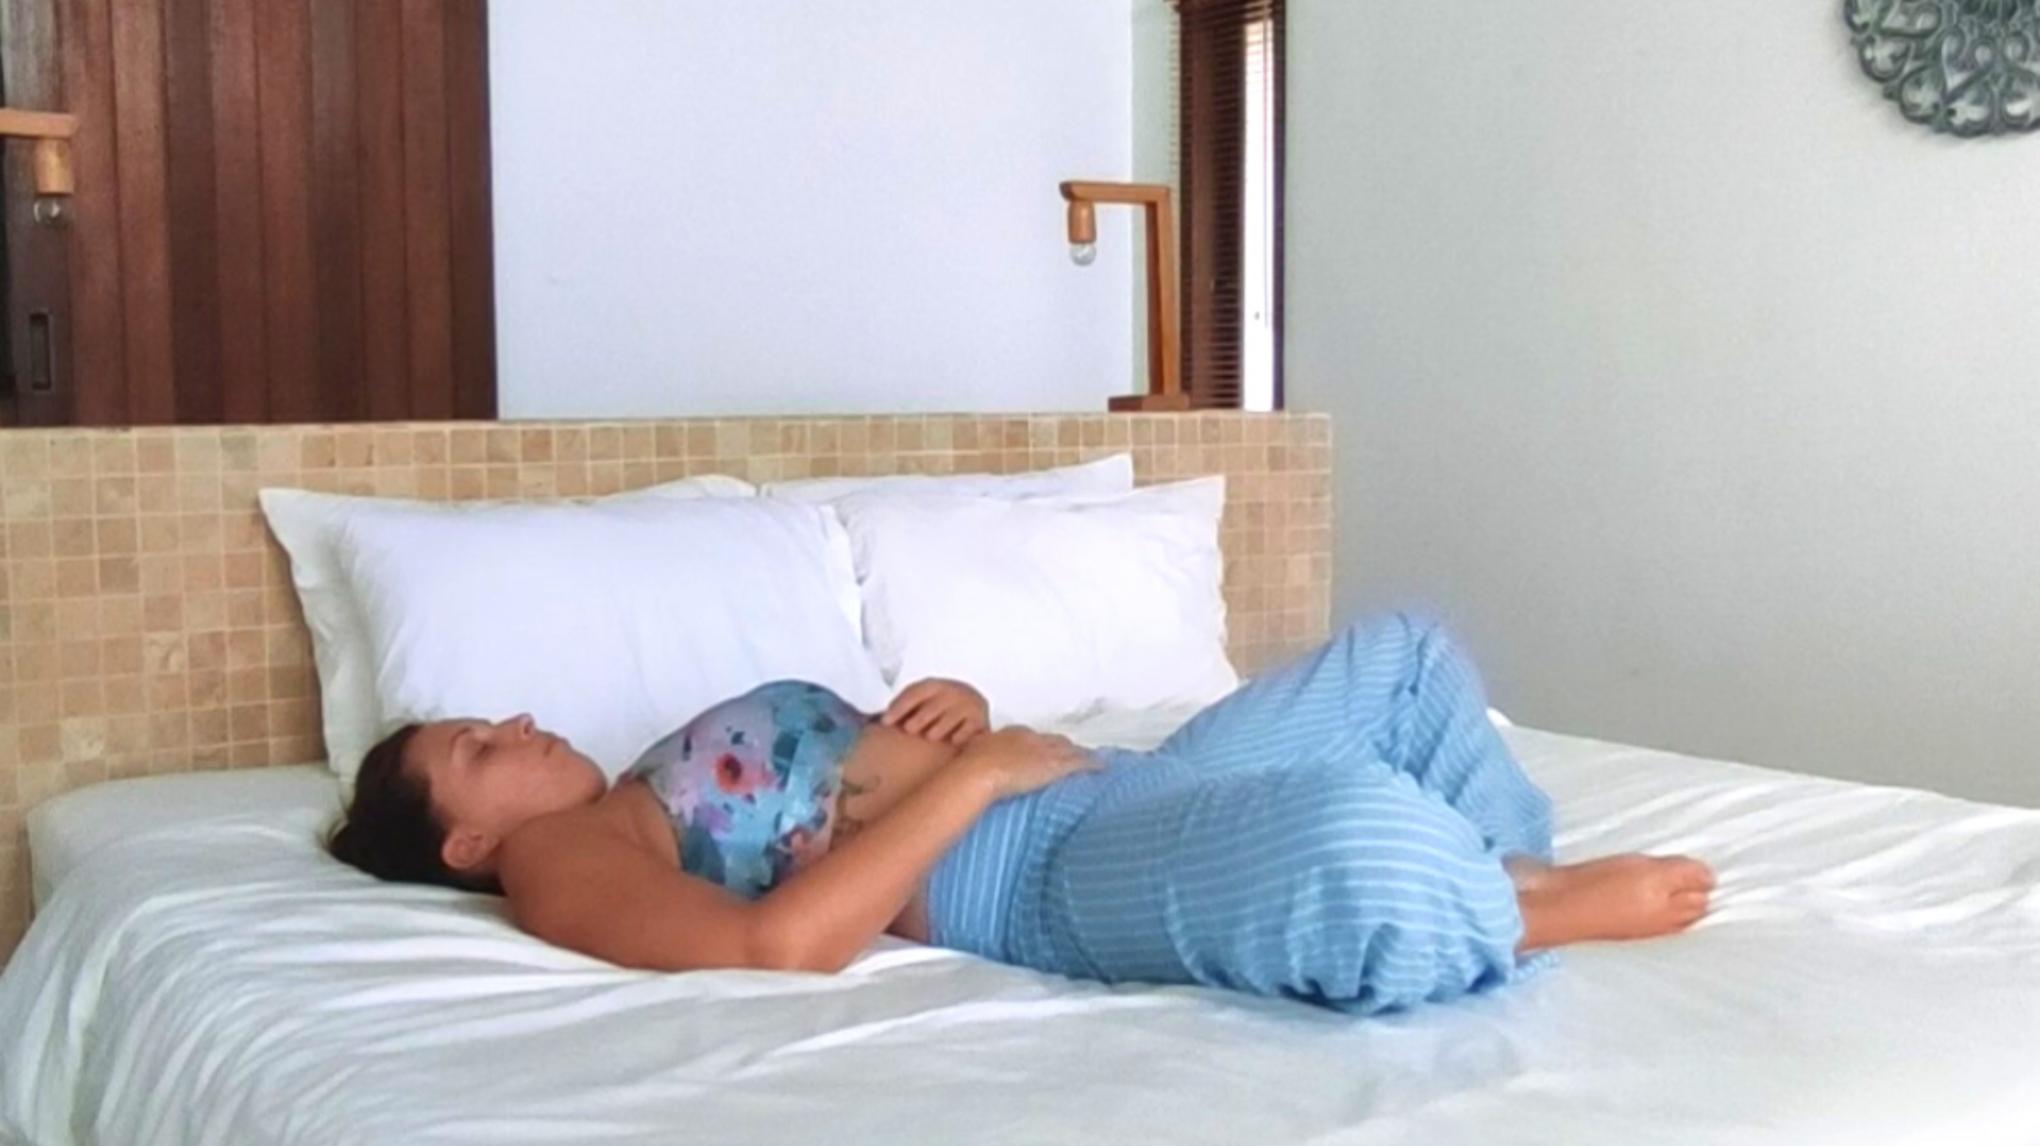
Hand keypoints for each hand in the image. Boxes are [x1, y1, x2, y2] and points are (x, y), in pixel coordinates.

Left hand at [881, 679, 989, 744]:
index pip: (916, 692)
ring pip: (953, 715)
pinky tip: (953, 742)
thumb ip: (900, 709)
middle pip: (935, 703)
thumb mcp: (921, 702)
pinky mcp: (981, 721)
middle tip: (909, 729)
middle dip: (921, 716)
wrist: (973, 706)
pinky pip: (971, 728)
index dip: (900, 706)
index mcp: (935, 685)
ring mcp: (970, 705)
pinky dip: (962, 735)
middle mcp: (954, 691)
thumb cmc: (939, 709)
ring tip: (930, 736)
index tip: (886, 721)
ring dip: (940, 726)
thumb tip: (870, 720)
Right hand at [960, 727, 1100, 799]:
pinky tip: (1102, 768)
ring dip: (1079, 754)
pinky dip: (1092, 764)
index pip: (1031, 737)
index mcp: (1010, 735)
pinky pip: (1080, 762)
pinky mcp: (1056, 765)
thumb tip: (968, 774)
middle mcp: (1030, 739)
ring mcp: (1044, 751)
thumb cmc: (969, 769)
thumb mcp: (971, 761)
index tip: (1042, 750)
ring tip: (1089, 758)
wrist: (978, 772)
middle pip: (1053, 740)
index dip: (1039, 744)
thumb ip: (976, 764)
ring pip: (1069, 750)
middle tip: (1071, 752)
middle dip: (1063, 746)